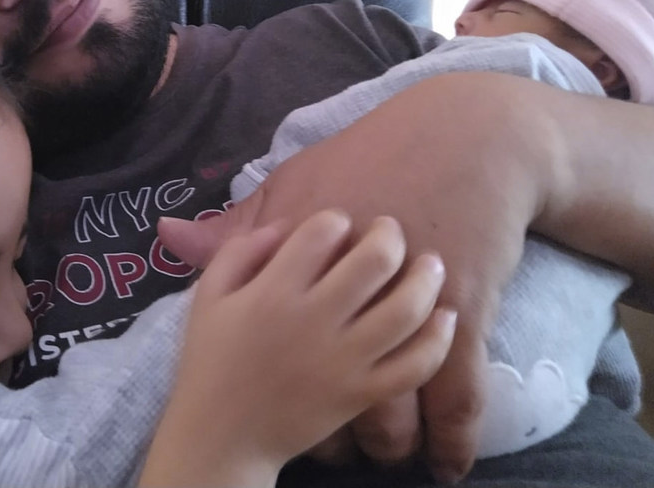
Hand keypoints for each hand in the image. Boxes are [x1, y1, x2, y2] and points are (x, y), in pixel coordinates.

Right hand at [139, 212, 454, 487]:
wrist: (222, 436)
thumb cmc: (212, 359)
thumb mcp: (209, 294)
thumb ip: (239, 249)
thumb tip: (284, 224)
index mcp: (273, 290)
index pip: (323, 231)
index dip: (336, 218)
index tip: (339, 222)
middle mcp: (314, 319)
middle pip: (374, 260)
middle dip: (390, 234)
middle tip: (391, 229)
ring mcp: (343, 359)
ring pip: (405, 309)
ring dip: (426, 278)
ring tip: (431, 264)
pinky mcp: (361, 394)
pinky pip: (414, 365)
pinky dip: (438, 340)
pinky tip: (444, 318)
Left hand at [158, 73, 553, 481]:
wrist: (461, 137)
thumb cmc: (372, 155)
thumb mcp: (295, 180)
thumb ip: (240, 225)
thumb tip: (169, 234)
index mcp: (297, 270)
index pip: (270, 355)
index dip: (268, 398)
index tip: (269, 410)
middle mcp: (346, 302)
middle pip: (330, 398)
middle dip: (331, 436)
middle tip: (331, 442)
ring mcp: (407, 314)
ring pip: (394, 414)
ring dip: (388, 446)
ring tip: (381, 451)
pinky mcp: (466, 317)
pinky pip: (460, 402)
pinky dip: (455, 443)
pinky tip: (449, 462)